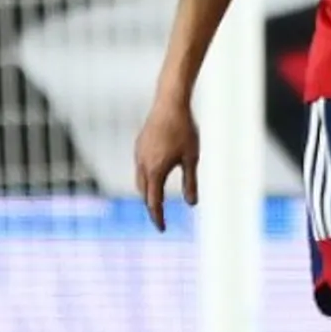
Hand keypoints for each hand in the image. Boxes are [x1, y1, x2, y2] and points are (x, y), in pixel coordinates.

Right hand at [132, 98, 199, 230]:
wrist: (170, 103)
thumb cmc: (184, 130)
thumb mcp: (191, 158)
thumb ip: (190, 182)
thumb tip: (191, 204)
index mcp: (155, 171)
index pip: (154, 202)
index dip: (158, 217)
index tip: (162, 229)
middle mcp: (143, 164)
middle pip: (144, 193)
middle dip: (151, 206)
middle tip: (159, 217)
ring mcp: (138, 153)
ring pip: (140, 180)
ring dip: (147, 192)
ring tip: (156, 199)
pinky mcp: (139, 144)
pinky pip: (139, 167)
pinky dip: (146, 177)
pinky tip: (155, 175)